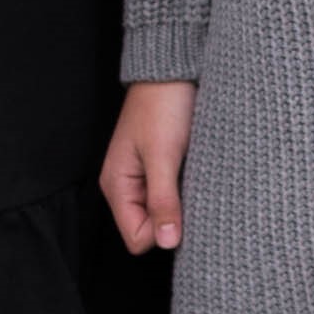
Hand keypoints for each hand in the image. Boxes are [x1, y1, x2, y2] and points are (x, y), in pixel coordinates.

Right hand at [103, 79, 195, 252]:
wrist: (172, 70)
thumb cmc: (163, 106)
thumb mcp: (164, 155)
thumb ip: (163, 200)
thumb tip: (167, 242)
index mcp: (117, 186)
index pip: (137, 238)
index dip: (162, 231)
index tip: (183, 207)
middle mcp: (127, 187)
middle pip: (150, 230)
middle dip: (174, 220)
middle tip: (192, 191)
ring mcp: (144, 179)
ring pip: (165, 214)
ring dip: (183, 204)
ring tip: (194, 178)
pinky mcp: (161, 170)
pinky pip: (174, 196)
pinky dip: (186, 190)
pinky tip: (196, 173)